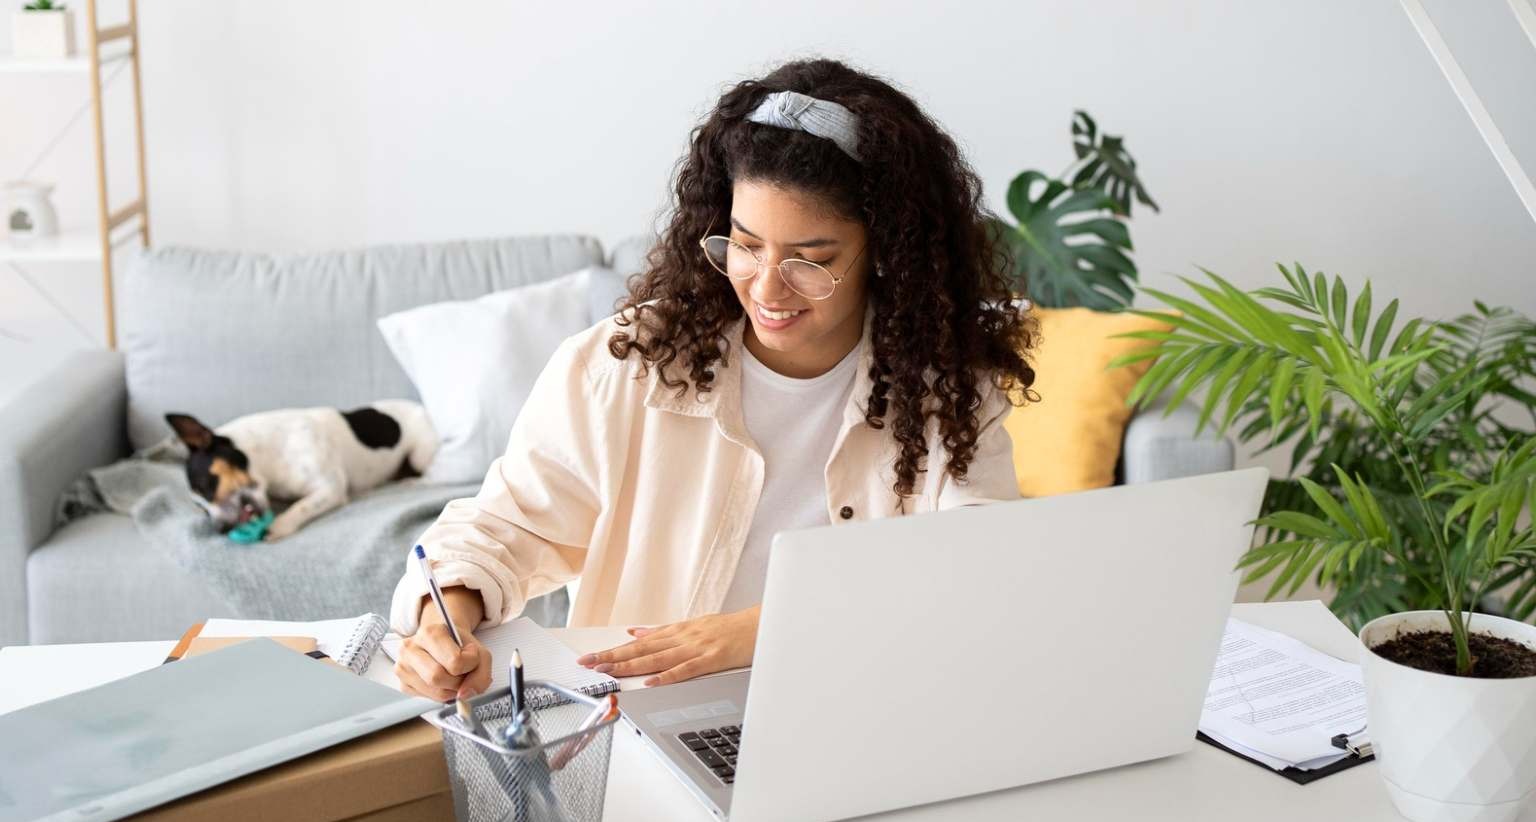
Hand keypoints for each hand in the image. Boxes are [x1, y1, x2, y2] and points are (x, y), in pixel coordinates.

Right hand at [394, 586, 490, 700]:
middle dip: (458, 681)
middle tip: (463, 672)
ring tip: (454, 676)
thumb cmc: (460, 646)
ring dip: (452, 690)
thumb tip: (465, 695)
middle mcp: (410, 648)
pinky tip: (443, 682)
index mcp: (430, 633)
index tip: (471, 655)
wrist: (443, 641)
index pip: (454, 661)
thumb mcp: (479, 652)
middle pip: (438, 678)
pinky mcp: (403, 684)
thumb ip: (481, 675)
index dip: (470, 664)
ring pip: (434, 692)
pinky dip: (442, 694)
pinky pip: (428, 699)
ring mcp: (403, 666)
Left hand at [576, 606, 759, 686]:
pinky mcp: (712, 659)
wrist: (761, 625)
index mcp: (678, 631)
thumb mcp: (694, 625)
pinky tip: (651, 681)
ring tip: (609, 671)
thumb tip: (636, 632)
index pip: (639, 642)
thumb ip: (664, 632)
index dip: (614, 650)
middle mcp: (682, 637)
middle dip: (613, 656)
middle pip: (642, 648)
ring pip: (658, 658)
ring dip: (631, 665)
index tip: (592, 657)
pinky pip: (687, 669)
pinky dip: (668, 676)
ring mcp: (696, 647)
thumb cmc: (730, 629)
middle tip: (589, 664)